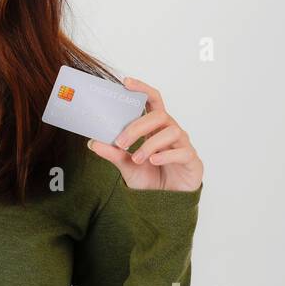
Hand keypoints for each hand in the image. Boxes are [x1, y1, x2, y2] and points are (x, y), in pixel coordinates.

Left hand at [87, 76, 202, 191]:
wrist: (167, 203)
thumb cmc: (151, 179)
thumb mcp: (127, 166)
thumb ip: (113, 154)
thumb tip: (93, 142)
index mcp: (155, 128)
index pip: (152, 101)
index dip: (142, 89)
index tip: (126, 82)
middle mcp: (170, 131)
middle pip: (159, 115)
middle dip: (137, 127)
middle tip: (121, 142)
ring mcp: (183, 144)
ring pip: (171, 132)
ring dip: (149, 145)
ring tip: (136, 159)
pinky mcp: (191, 160)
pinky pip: (182, 151)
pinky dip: (165, 155)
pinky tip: (153, 161)